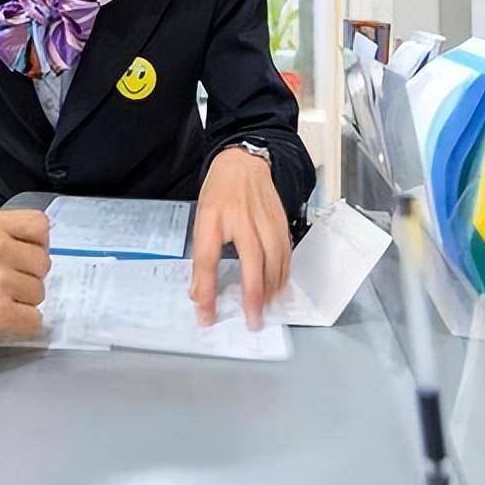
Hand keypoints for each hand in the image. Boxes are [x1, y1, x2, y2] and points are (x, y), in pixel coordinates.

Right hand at [0, 209, 50, 343]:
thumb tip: (19, 243)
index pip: (40, 225)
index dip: (36, 242)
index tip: (27, 252)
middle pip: (42, 263)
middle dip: (27, 274)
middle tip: (6, 282)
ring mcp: (0, 281)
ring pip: (38, 293)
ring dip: (22, 300)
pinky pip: (33, 320)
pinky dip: (22, 324)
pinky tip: (3, 319)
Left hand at [190, 148, 289, 328]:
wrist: (244, 163)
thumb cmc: (220, 193)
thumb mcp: (202, 220)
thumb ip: (201, 257)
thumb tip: (198, 293)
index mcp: (214, 218)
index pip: (208, 260)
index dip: (207, 290)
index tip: (206, 315)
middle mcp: (243, 219)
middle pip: (252, 262)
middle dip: (252, 296)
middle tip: (251, 321)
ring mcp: (266, 220)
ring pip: (275, 260)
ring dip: (271, 289)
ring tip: (265, 309)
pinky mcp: (281, 222)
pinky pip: (285, 253)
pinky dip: (283, 275)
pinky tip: (278, 288)